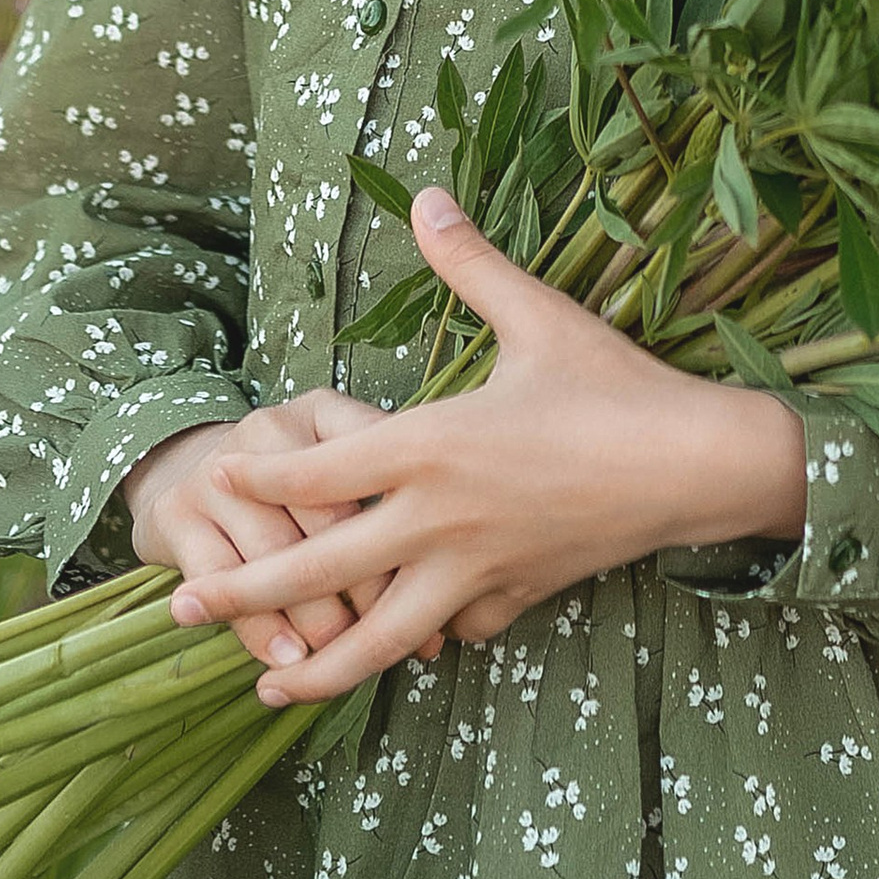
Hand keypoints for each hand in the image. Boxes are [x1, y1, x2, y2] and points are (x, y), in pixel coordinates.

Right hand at [122, 395, 438, 673]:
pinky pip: (221, 578)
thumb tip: (459, 587)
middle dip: (366, 588)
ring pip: (275, 554)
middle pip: (326, 518)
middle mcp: (267, 432)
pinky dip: (258, 627)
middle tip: (401, 639)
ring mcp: (215, 472)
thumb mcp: (344, 457)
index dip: (409, 535)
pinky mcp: (176, 514)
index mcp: (323, 414)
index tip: (443, 590)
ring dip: (313, 617)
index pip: (373, 471)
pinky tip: (287, 660)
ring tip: (344, 656)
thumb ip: (395, 494)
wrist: (187, 465)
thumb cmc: (293, 476)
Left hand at [166, 188, 808, 705]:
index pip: (315, 473)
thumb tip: (424, 195)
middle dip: (244, 591)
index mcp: (431, 446)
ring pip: (380, 637)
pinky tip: (400, 646)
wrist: (699, 464)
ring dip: (317, 663)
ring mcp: (477, 571)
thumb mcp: (538, 315)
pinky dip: (422, 641)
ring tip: (267, 684)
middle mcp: (440, 520)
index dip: (257, 478)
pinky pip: (453, 631)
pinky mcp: (517, 598)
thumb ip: (469, 263)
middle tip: (180, 608)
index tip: (212, 476)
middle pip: (319, 571)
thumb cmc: (616, 387)